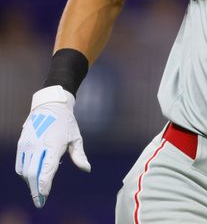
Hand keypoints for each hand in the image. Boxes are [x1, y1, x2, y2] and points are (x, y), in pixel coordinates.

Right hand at [15, 85, 90, 208]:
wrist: (50, 106)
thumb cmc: (66, 122)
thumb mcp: (76, 137)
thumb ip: (79, 155)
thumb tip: (87, 169)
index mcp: (54, 144)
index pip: (47, 169)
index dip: (44, 185)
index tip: (44, 196)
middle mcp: (38, 145)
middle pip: (33, 173)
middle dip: (35, 189)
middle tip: (40, 200)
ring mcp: (28, 144)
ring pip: (25, 170)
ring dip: (30, 183)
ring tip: (38, 189)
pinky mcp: (21, 143)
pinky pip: (20, 164)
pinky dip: (25, 174)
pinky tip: (32, 177)